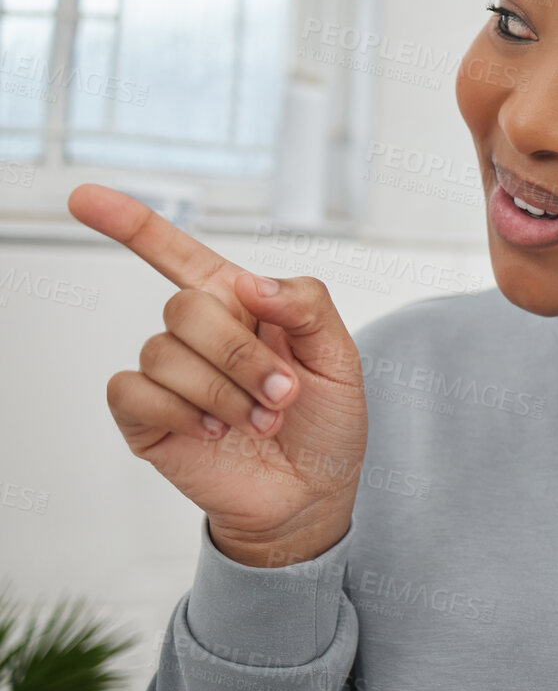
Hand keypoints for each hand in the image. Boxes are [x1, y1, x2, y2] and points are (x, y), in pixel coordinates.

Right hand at [68, 183, 367, 566]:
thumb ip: (307, 306)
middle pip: (188, 307)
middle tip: (282, 395)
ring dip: (224, 392)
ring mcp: (168, 375)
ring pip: (165, 351)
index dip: (132, 223)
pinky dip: (179, 411)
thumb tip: (251, 283)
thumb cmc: (327, 423)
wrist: (313, 493)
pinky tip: (210, 431)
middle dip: (243, 356)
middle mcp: (199, 334)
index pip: (179, 254)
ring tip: (260, 421)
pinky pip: (133, 392)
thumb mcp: (341, 357)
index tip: (83, 197)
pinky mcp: (145, 418)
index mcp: (242, 305)